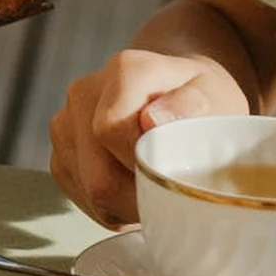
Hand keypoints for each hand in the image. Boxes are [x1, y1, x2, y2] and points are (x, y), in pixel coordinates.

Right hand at [48, 50, 250, 227]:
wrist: (176, 94)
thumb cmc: (202, 100)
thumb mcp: (217, 96)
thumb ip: (192, 104)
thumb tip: (152, 119)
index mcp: (125, 70)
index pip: (111, 130)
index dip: (144, 166)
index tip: (175, 173)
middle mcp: (84, 92)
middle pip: (98, 174)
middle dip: (139, 198)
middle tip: (172, 196)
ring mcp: (64, 122)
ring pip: (88, 190)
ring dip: (126, 204)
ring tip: (156, 188)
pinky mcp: (58, 151)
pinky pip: (80, 195)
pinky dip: (111, 205)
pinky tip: (134, 188)